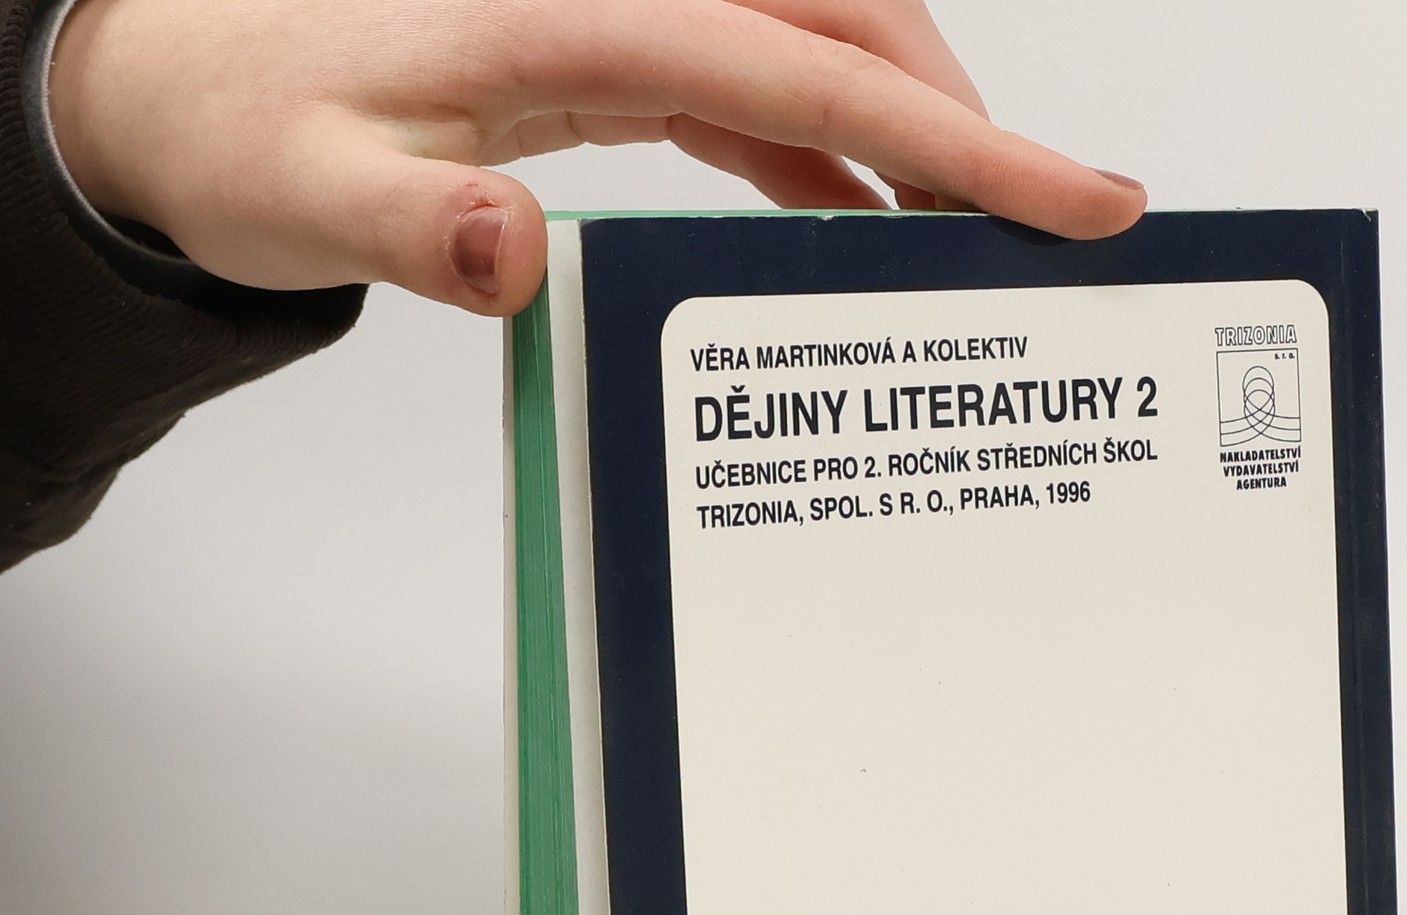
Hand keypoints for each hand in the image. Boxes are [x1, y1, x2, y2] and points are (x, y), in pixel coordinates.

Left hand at [45, 0, 1146, 315]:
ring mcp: (625, 18)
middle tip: (1061, 223)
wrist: (189, 82)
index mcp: (579, 11)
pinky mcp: (614, 56)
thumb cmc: (245, 127)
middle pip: (848, 29)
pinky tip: (858, 228)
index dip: (958, 136)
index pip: (814, 73)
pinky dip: (830, 156)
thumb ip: (409, 232)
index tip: (1072, 190)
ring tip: (982, 239)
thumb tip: (507, 253)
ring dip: (909, 138)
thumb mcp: (309, 194)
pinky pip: (759, 93)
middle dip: (968, 124)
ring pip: (817, 52)